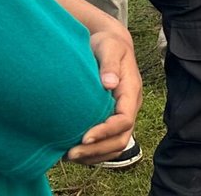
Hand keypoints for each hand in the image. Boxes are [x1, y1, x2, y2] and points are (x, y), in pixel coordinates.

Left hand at [65, 25, 140, 164]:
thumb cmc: (107, 44)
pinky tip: (75, 151)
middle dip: (97, 150)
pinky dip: (94, 153)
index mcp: (131, 91)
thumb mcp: (109, 46)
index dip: (106, 131)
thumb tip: (109, 83)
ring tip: (69, 156)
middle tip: (70, 153)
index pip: (124, 120)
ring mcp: (123, 115)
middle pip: (121, 139)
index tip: (84, 136)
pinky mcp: (113, 119)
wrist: (108, 44)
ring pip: (116, 146)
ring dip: (94, 155)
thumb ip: (109, 63)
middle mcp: (130, 106)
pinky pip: (109, 145)